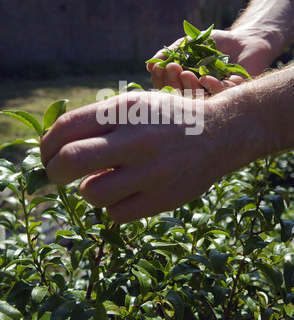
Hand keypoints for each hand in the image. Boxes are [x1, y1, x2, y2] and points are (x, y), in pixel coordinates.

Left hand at [40, 90, 230, 222]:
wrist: (220, 132)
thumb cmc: (168, 119)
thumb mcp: (136, 105)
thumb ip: (99, 121)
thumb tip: (56, 148)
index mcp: (127, 109)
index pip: (66, 127)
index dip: (46, 145)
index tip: (47, 154)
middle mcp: (138, 138)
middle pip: (71, 160)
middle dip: (54, 171)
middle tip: (58, 174)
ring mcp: (153, 171)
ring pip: (92, 193)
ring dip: (88, 190)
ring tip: (103, 182)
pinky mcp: (164, 198)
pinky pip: (116, 214)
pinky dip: (112, 206)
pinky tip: (125, 193)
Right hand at [147, 28, 272, 93]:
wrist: (245, 40)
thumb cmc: (216, 43)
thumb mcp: (189, 43)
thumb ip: (171, 53)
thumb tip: (149, 63)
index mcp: (185, 84)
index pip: (167, 86)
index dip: (160, 78)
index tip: (156, 66)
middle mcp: (198, 94)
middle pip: (180, 96)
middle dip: (173, 82)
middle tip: (172, 67)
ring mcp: (214, 96)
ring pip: (198, 98)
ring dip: (190, 87)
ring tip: (186, 73)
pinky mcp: (233, 94)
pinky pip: (220, 94)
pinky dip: (211, 86)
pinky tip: (205, 78)